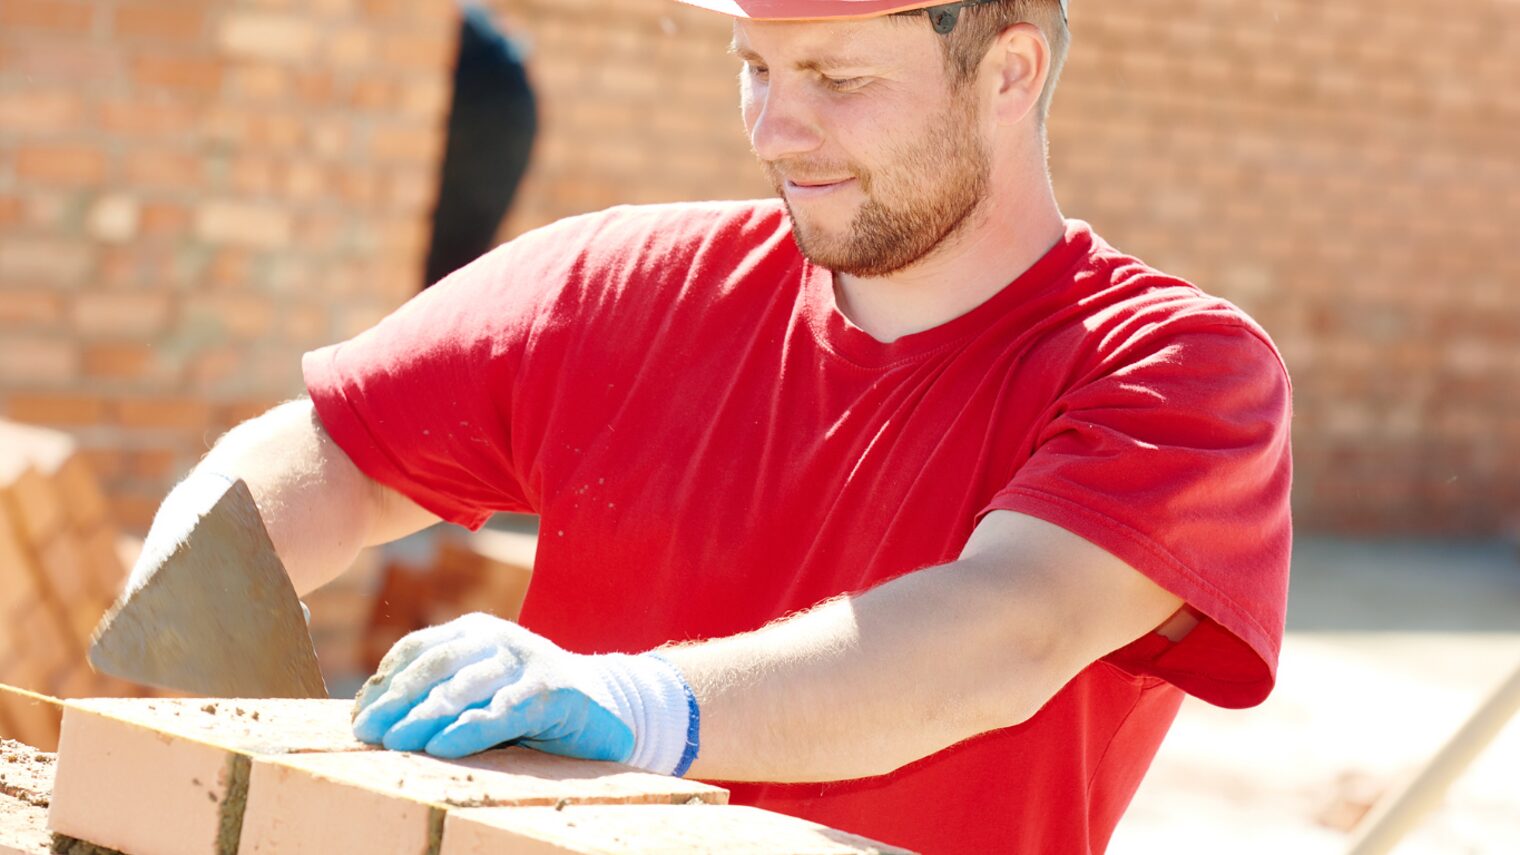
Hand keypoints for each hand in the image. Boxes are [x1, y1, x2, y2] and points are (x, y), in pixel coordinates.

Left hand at [350, 613, 699, 774]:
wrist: (605, 706)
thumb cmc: (528, 703)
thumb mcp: (481, 690)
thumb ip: (440, 693)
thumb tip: (374, 717)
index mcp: (474, 631)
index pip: (418, 649)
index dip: (384, 682)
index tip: (358, 716)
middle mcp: (498, 637)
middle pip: (436, 664)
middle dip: (397, 699)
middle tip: (366, 732)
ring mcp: (527, 660)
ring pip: (466, 686)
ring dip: (425, 715)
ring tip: (395, 741)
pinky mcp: (553, 689)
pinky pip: (504, 710)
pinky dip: (471, 729)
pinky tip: (443, 746)